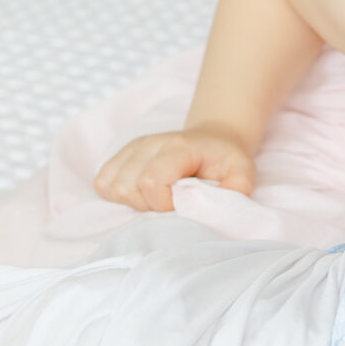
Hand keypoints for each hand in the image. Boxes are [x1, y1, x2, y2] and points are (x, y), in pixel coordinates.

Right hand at [92, 126, 256, 211]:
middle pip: (128, 188)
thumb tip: (221, 204)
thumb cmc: (223, 159)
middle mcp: (148, 143)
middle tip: (171, 202)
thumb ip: (238, 186)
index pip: (151, 181)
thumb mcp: (242, 170)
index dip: (163, 203)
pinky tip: (141, 194)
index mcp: (176, 147)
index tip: (182, 203)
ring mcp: (131, 149)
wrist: (212, 139)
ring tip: (157, 198)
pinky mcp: (119, 157)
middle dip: (149, 205)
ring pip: (112, 187)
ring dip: (133, 201)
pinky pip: (103, 183)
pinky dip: (118, 195)